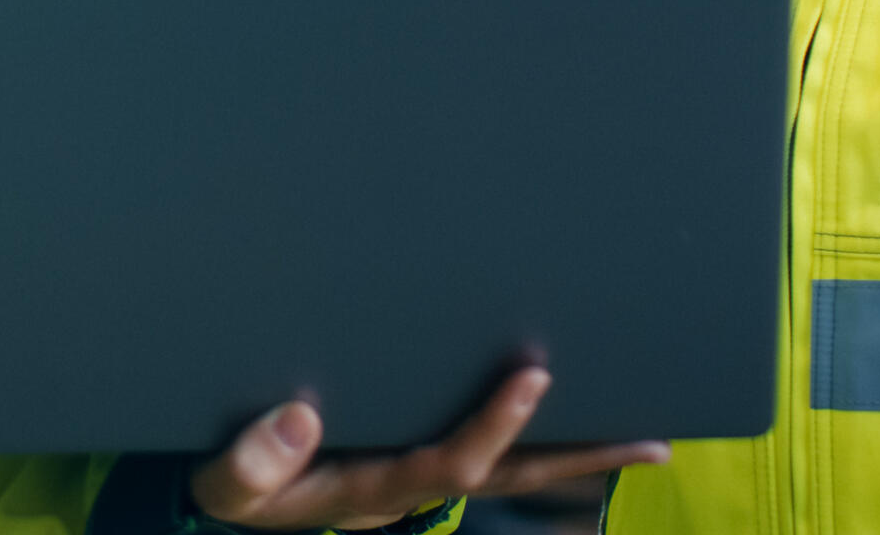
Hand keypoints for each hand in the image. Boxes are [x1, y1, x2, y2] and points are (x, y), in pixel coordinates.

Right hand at [185, 368, 669, 530]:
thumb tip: (302, 418)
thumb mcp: (228, 484)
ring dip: (575, 453)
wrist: (237, 500)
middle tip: (652, 443)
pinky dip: (534, 436)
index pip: (451, 462)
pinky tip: (570, 413)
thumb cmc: (237, 484)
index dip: (495, 426)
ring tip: (643, 433)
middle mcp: (411, 487)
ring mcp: (418, 478)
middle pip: (511, 477)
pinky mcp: (415, 461)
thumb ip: (254, 463)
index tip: (533, 378)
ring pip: (510, 468)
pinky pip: (487, 450)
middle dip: (580, 460)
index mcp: (374, 489)